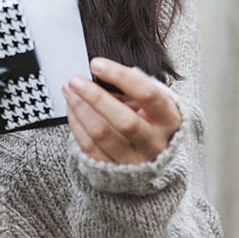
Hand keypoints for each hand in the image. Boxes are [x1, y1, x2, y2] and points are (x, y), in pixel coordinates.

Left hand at [63, 57, 180, 163]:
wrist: (155, 158)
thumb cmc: (151, 120)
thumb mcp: (151, 102)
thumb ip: (132, 87)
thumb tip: (100, 72)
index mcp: (169, 120)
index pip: (147, 93)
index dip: (120, 76)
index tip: (96, 64)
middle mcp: (155, 144)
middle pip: (124, 120)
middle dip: (95, 97)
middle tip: (76, 80)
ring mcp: (136, 162)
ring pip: (102, 134)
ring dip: (80, 108)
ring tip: (69, 89)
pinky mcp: (115, 173)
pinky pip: (89, 147)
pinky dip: (76, 124)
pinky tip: (72, 107)